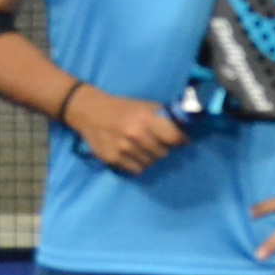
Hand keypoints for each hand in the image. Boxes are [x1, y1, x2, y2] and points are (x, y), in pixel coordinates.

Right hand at [67, 87, 186, 173]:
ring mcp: (123, 149)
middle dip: (164, 149)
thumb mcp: (144, 105)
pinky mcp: (112, 159)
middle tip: (159, 144)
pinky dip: (138, 164)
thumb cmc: (122, 108)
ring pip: (150, 163)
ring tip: (144, 149)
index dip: (180, 140)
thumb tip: (184, 128)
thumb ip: (163, 116)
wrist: (90, 112)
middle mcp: (135, 135)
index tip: (182, 141)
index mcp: (145, 119)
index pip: (173, 137)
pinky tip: (133, 155)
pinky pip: (136, 170)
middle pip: (163, 153)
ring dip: (151, 158)